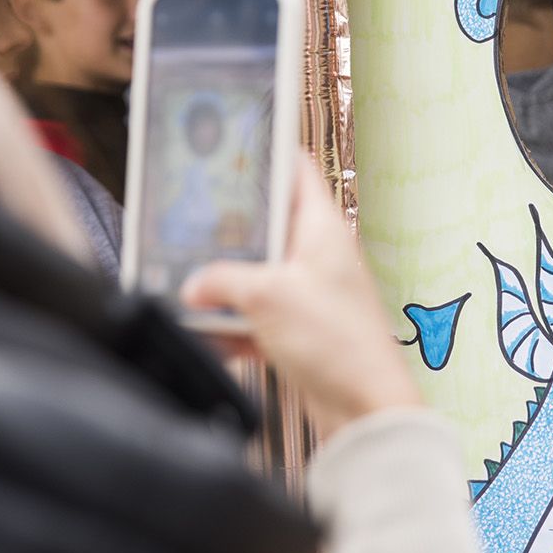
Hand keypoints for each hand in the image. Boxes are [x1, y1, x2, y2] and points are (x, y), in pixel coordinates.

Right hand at [180, 157, 422, 436]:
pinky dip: (232, 325)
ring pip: (254, 273)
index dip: (263, 151)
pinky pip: (255, 316)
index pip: (294, 169)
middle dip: (225, 229)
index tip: (227, 142)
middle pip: (264, 224)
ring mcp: (308, 292)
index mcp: (320, 227)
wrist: (365, 410)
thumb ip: (222, 281)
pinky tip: (210, 337)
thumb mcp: (268, 297)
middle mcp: (316, 254)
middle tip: (187, 221)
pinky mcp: (300, 329)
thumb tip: (193, 284)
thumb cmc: (338, 344)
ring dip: (223, 284)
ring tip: (189, 288)